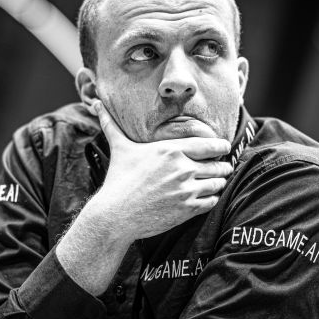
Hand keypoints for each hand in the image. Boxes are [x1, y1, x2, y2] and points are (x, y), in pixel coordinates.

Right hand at [87, 100, 232, 241]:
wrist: (116, 214)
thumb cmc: (118, 179)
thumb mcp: (120, 148)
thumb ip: (112, 125)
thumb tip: (95, 104)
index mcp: (171, 150)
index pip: (209, 145)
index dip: (220, 146)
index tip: (223, 147)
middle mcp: (182, 168)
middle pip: (217, 165)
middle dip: (222, 166)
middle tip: (223, 167)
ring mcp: (186, 190)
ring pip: (217, 184)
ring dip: (218, 183)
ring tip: (215, 182)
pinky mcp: (187, 209)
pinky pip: (211, 202)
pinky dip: (211, 199)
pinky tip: (205, 198)